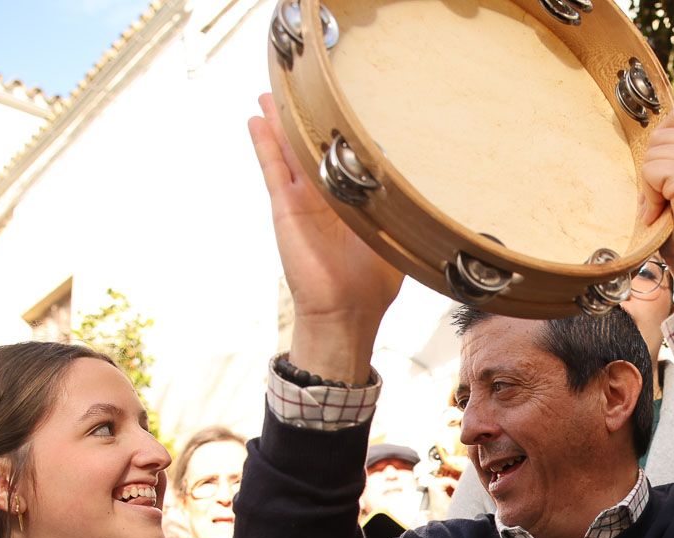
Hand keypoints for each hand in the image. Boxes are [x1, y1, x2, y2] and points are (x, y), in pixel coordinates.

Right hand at [248, 92, 403, 379]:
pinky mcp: (285, 208)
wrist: (347, 310)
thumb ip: (396, 214)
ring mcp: (302, 201)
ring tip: (269, 95)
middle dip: (302, 122)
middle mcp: (323, 198)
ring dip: (277, 124)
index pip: (341, 160)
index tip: (338, 108)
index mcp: (348, 203)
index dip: (338, 135)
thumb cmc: (371, 285)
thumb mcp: (391, 239)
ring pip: (287, 152)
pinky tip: (256, 122)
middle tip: (295, 90)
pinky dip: (264, 145)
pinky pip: (272, 170)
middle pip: (309, 150)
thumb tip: (417, 194)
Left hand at [640, 112, 673, 306]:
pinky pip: (652, 171)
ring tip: (665, 205)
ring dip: (650, 184)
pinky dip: (650, 195)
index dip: (660, 144)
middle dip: (652, 167)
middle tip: (665, 198)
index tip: (664, 175)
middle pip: (660, 135)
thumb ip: (672, 155)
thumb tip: (647, 132)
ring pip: (653, 154)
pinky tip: (662, 211)